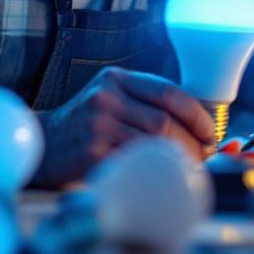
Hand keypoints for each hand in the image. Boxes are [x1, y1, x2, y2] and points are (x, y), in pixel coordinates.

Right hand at [30, 67, 214, 187]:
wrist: (43, 144)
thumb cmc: (85, 125)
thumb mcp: (110, 98)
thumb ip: (144, 102)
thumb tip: (197, 126)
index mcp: (115, 79)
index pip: (168, 92)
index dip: (196, 114)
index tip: (209, 132)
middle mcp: (106, 97)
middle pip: (165, 120)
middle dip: (192, 141)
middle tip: (204, 156)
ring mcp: (98, 124)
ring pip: (155, 142)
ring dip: (179, 158)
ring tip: (189, 167)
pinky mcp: (92, 152)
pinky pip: (136, 161)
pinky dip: (156, 169)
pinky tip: (163, 175)